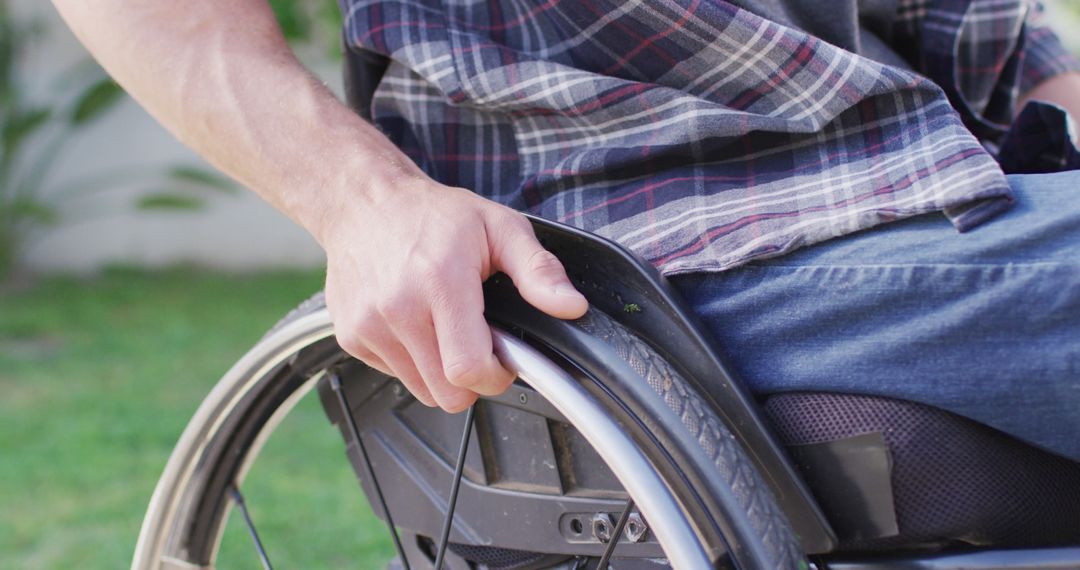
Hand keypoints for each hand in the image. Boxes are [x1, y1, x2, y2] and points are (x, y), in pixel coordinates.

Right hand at [321, 176, 587, 411]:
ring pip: (422, 391)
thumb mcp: (500, 227)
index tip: (503, 358)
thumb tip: (570, 306)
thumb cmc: (434, 215)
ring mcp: (368, 325)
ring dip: (442, 372)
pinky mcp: (350, 337)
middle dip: (473, 379)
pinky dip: (413, 361)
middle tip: (477, 341)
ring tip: (445, 326)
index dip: (497, 376)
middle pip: (448, 394)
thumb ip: (539, 271)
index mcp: (440, 281)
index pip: (470, 370)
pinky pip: (396, 375)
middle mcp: (398, 308)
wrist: (365, 202)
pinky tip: (416, 324)